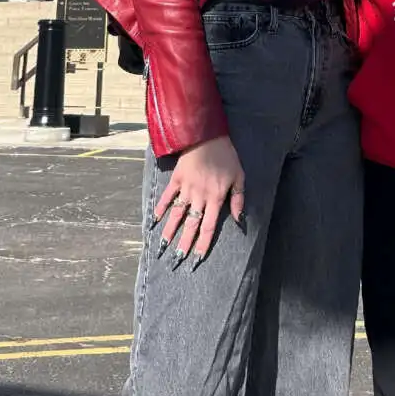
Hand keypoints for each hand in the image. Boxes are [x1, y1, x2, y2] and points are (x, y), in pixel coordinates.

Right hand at [153, 135, 245, 264]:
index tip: (197, 259)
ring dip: (170, 231)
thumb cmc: (226, 155)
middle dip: (184, 244)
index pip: (208, 227)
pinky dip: (161, 208)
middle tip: (177, 259)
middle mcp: (199, 197)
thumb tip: (239, 220)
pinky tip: (155, 220)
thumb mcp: (239, 176)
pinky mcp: (176, 179)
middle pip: (191, 225)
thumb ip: (238, 199)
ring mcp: (186, 188)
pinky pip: (167, 196)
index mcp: (215, 198)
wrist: (206, 135)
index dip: (203, 244)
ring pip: (177, 214)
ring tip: (163, 246)